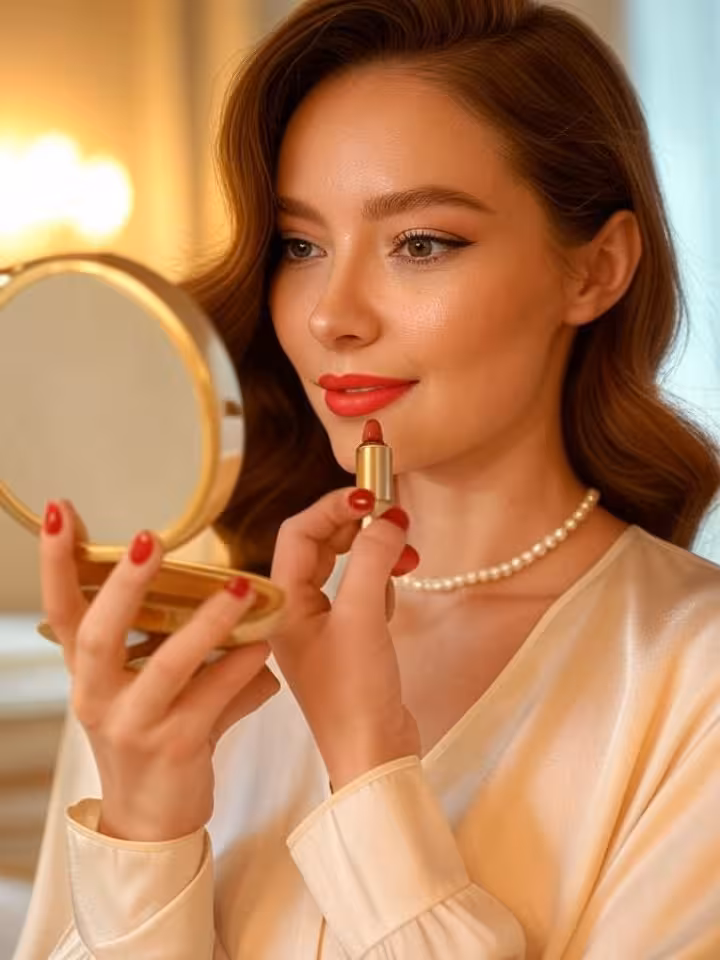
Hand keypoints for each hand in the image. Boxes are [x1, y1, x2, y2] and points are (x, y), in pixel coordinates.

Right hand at [40, 500, 280, 841]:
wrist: (151, 819)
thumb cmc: (152, 735)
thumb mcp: (145, 684)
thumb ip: (172, 637)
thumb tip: (220, 583)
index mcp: (88, 673)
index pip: (62, 610)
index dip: (58, 562)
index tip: (61, 509)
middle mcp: (97, 698)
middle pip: (100, 635)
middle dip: (124, 585)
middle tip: (150, 538)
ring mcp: (134, 726)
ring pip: (167, 666)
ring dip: (208, 623)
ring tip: (242, 586)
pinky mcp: (176, 748)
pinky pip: (213, 699)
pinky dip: (241, 669)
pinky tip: (265, 648)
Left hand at [269, 488, 421, 790]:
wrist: (374, 755)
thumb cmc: (354, 694)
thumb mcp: (362, 619)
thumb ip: (372, 562)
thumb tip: (389, 519)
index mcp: (281, 604)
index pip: (299, 533)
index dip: (333, 508)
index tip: (372, 497)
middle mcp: (294, 611)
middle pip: (321, 545)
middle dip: (356, 527)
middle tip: (394, 517)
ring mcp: (320, 627)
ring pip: (344, 567)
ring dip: (374, 554)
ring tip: (406, 556)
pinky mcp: (346, 640)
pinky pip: (360, 592)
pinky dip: (380, 582)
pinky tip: (396, 589)